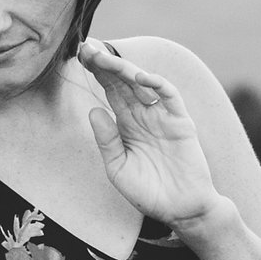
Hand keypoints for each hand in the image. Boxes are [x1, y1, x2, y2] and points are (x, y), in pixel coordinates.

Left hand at [76, 41, 222, 232]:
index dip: (96, 73)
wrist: (180, 210)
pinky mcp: (181, 122)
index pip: (109, 90)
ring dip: (124, 69)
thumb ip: (107, 141)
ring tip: (105, 59)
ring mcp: (162, 116)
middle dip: (105, 64)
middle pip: (122, 82)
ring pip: (142, 84)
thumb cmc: (148, 192)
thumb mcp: (118, 168)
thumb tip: (94, 111)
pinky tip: (140, 76)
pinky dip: (157, 84)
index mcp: (126, 124)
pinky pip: (170, 97)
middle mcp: (143, 115)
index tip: (79, 56)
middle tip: (87, 48)